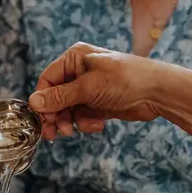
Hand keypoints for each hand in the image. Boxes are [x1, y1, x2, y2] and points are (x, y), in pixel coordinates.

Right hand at [29, 43, 162, 139]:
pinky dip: (87, 123)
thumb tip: (33, 102)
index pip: (48, 80)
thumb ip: (60, 97)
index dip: (43, 100)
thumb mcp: (88, 88)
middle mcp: (79, 72)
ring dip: (71, 122)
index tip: (41, 119)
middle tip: (53, 134)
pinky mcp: (99, 103)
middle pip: (55, 98)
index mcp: (74, 58)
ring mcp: (89, 89)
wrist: (158, 92)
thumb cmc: (125, 79)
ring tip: (75, 130)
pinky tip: (98, 124)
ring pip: (68, 110)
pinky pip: (83, 116)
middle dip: (56, 115)